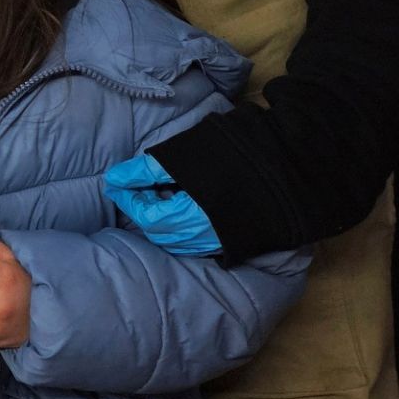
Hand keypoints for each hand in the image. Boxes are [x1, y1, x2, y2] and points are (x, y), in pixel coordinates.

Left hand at [102, 152, 222, 256]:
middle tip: (134, 187)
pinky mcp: (229, 240)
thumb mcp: (181, 159)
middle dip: (142, 209)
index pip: (147, 217)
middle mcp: (204, 236)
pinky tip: (177, 204)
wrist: (283, 165)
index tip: (116, 183)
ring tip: (156, 193)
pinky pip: (193, 241)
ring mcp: (218, 241)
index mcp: (191, 218)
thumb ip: (145, 170)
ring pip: (175, 239)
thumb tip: (114, 178)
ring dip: (159, 219)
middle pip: (159, 231)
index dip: (129, 200)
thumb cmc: (229, 156)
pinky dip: (178, 226)